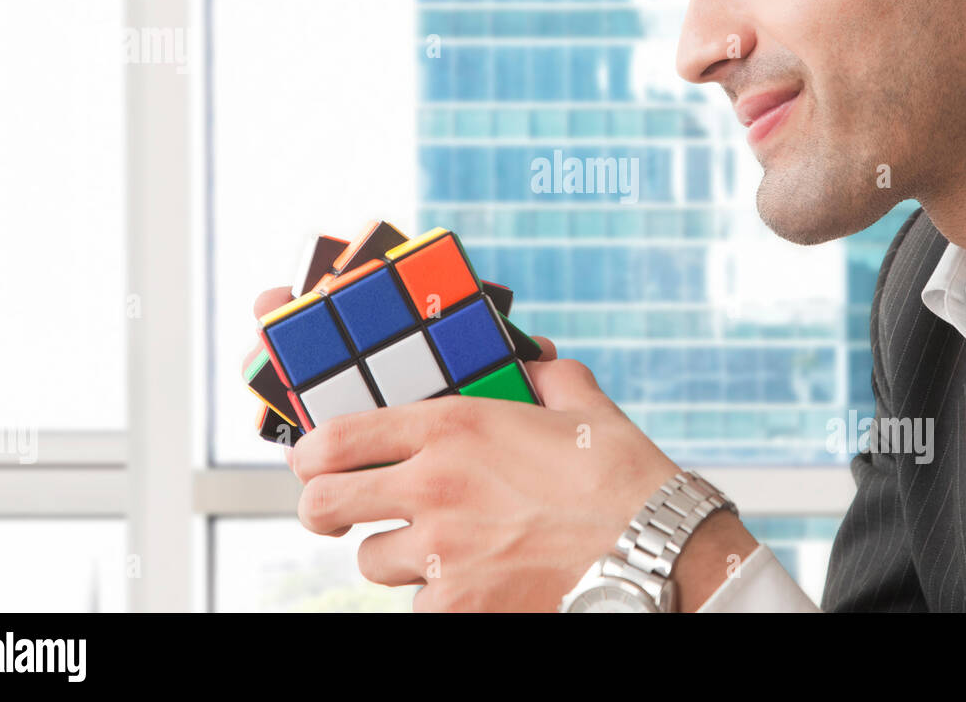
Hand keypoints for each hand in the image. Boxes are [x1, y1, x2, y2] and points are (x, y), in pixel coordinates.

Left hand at [286, 334, 687, 611]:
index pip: (336, 438)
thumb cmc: (620, 474)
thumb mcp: (579, 404)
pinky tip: (480, 582)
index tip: (315, 462)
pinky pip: (421, 604)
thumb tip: (537, 359)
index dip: (311, 454)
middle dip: (322, 509)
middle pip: (322, 505)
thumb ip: (544, 375)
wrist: (654, 549)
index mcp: (452, 427)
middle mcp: (433, 486)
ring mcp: (441, 552)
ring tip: (439, 549)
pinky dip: (442, 597)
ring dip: (396, 556)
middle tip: (339, 513)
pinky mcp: (458, 606)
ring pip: (372, 563)